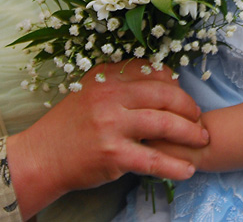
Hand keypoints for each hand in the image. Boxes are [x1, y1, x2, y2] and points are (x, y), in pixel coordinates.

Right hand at [7, 62, 209, 218]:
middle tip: (199, 118)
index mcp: (105, 77)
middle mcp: (110, 96)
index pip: (152, 72)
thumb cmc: (68, 126)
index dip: (174, 83)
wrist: (40, 157)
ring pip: (164, 124)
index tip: (183, 95)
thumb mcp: (90, 92)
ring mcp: (112, 125)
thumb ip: (121, 84)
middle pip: (164, 95)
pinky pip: (153, 160)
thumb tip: (163, 80)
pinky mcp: (113, 155)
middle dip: (188, 107)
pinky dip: (174, 166)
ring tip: (202, 140)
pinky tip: (188, 170)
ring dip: (189, 133)